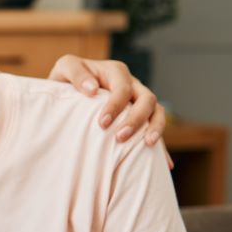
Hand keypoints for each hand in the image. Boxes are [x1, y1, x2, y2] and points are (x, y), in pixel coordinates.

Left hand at [47, 55, 171, 167]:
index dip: (115, 105)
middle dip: (136, 119)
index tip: (102, 123)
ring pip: (157, 111)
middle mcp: (132, 85)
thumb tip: (92, 89)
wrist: (68, 91)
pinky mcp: (140, 118)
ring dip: (155, 128)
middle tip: (119, 137)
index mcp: (116, 72)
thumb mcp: (65, 67)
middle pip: (147, 99)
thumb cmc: (66, 78)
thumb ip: (76, 73)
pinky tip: (165, 164)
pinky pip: (154, 130)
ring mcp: (138, 101)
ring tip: (148, 145)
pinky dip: (162, 147)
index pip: (122, 88)